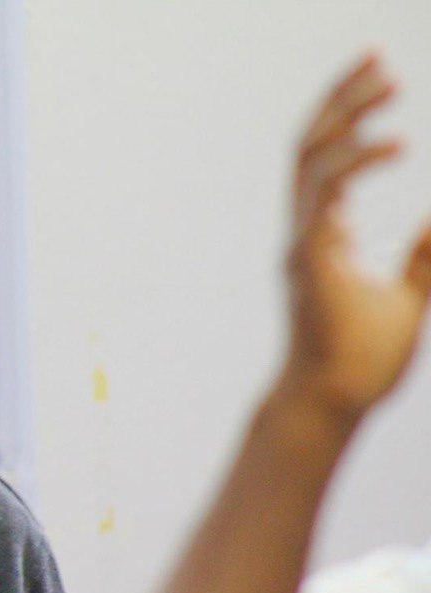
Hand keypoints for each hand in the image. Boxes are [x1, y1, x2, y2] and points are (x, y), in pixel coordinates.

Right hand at [282, 53, 430, 419]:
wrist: (332, 405)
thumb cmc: (361, 362)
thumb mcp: (409, 298)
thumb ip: (424, 257)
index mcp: (323, 236)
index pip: (327, 161)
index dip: (350, 117)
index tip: (381, 81)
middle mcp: (306, 231)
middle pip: (311, 146)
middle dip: (342, 98)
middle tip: (378, 58)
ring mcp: (303, 243)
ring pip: (311, 159)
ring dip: (346, 115)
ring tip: (387, 80)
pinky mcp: (310, 259)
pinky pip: (324, 196)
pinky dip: (356, 162)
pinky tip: (397, 143)